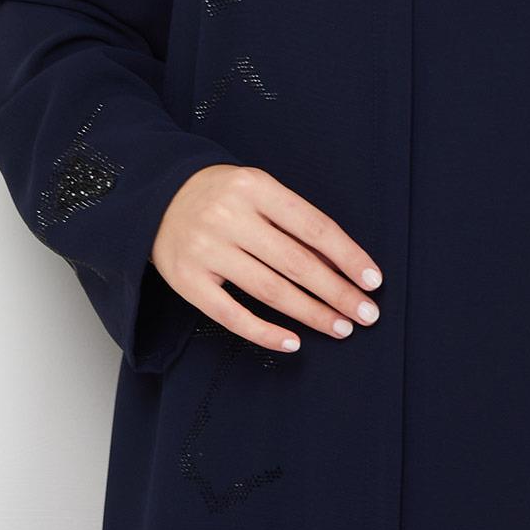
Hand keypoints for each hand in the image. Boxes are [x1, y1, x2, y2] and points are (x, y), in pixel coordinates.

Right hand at [150, 164, 383, 351]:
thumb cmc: (222, 196)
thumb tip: (340, 266)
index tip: (373, 281)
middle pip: (296, 262)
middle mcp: (229, 216)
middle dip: (337, 292)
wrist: (156, 197)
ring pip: (269, 290)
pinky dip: (264, 332)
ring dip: (311, 313)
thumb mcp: (258, 191)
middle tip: (366, 315)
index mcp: (255, 187)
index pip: (313, 226)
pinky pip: (230, 314)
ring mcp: (205, 249)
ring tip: (340, 327)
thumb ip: (293, 222)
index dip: (347, 256)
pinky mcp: (185, 280)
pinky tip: (293, 342)